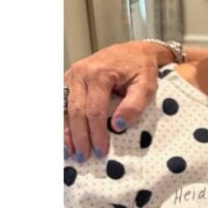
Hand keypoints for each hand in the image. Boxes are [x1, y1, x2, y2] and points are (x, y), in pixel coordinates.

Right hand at [64, 41, 170, 159]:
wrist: (134, 51)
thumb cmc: (141, 69)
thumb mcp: (146, 85)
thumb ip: (134, 105)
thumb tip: (117, 125)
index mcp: (100, 74)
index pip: (94, 110)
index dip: (96, 133)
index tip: (100, 151)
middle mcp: (81, 73)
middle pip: (76, 111)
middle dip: (79, 137)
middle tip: (83, 157)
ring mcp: (72, 74)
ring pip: (64, 107)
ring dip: (65, 131)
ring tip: (68, 152)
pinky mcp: (69, 78)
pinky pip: (61, 102)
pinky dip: (61, 120)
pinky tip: (63, 136)